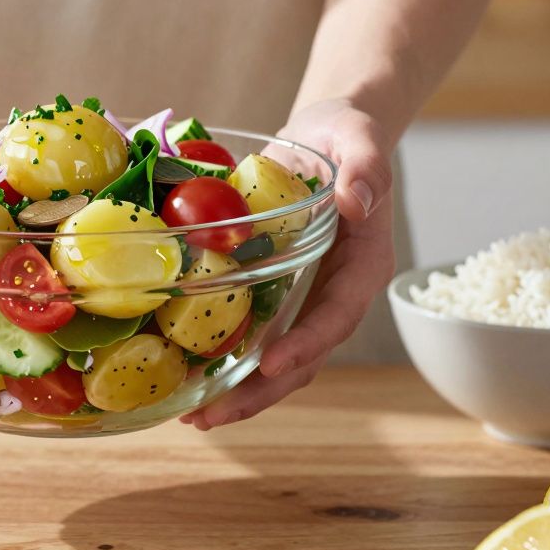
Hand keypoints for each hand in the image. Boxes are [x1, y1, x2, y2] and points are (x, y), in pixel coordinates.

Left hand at [180, 98, 397, 429]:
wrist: (330, 134)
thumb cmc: (348, 133)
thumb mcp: (359, 138)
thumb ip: (367, 167)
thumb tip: (358, 201)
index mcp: (363, 264)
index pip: (337, 314)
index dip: (308, 343)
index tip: (273, 366)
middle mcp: (335, 291)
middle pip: (304, 356)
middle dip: (260, 392)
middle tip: (210, 416)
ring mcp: (305, 296)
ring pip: (276, 358)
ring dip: (237, 391)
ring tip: (191, 415)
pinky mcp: (276, 291)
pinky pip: (252, 333)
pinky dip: (223, 359)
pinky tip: (183, 375)